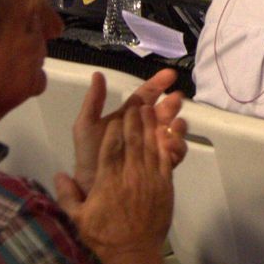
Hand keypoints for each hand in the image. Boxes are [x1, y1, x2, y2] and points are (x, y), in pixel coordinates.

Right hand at [55, 103, 175, 263]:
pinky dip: (166, 143)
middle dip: (134, 120)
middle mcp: (129, 176)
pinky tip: (166, 130)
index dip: (115, 129)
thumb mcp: (78, 218)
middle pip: (133, 141)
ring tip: (151, 109)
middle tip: (136, 103)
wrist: (133, 253)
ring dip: (150, 126)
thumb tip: (58, 174)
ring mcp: (149, 179)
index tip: (116, 116)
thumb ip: (67, 195)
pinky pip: (166, 159)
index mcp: (107, 181)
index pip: (111, 148)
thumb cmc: (103, 236)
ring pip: (150, 146)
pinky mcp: (164, 185)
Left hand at [68, 69, 187, 196]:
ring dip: (178, 124)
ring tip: (176, 123)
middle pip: (163, 112)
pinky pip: (174, 153)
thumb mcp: (85, 127)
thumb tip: (98, 74)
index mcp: (128, 118)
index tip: (170, 75)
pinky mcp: (160, 164)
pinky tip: (170, 143)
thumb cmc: (89, 157)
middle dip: (172, 103)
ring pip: (172, 130)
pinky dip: (177, 146)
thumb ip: (93, 102)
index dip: (158, 84)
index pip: (146, 96)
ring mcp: (153, 146)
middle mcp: (143, 129)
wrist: (89, 189)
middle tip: (176, 99)